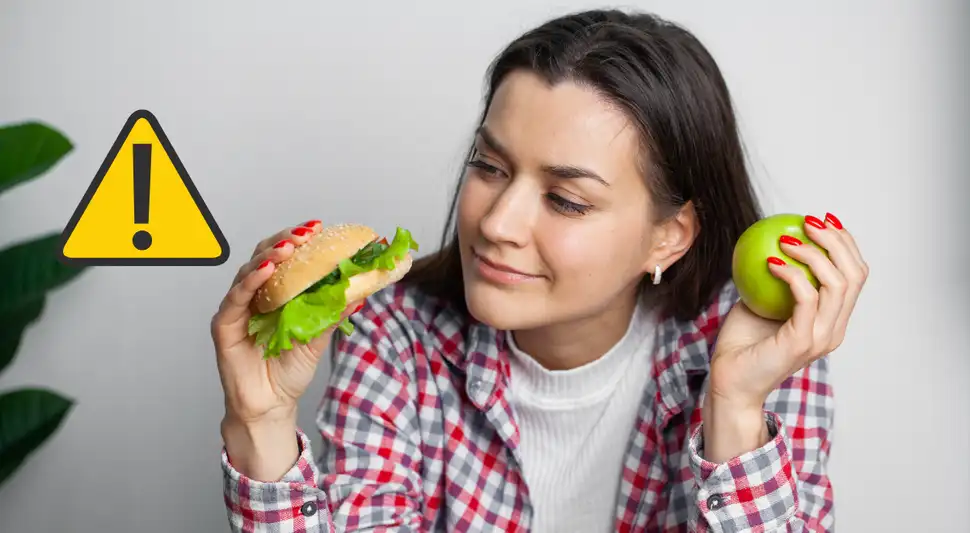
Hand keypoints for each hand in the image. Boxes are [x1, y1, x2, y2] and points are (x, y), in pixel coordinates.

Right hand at [211, 220, 361, 427]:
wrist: (271, 406)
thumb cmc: (289, 371)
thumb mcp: (319, 336)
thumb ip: (333, 311)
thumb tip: (360, 289)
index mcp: (277, 294)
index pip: (286, 258)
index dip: (299, 240)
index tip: (319, 228)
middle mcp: (255, 295)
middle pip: (265, 255)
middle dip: (285, 240)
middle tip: (306, 232)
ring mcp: (238, 308)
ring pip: (249, 271)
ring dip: (269, 255)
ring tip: (289, 247)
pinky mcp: (225, 325)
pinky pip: (236, 298)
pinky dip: (251, 281)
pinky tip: (266, 271)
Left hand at [710, 212, 868, 410]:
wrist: (730, 382)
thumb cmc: (743, 343)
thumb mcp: (762, 301)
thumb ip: (777, 277)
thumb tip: (775, 238)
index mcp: (832, 321)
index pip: (855, 275)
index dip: (846, 244)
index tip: (822, 220)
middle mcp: (834, 329)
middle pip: (855, 275)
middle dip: (837, 241)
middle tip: (808, 222)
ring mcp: (821, 338)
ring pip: (837, 284)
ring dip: (813, 253)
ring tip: (786, 240)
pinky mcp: (802, 342)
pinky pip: (806, 298)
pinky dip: (791, 274)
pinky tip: (771, 262)